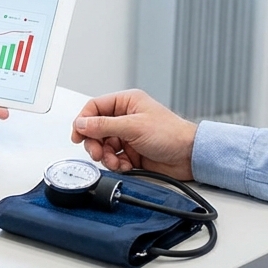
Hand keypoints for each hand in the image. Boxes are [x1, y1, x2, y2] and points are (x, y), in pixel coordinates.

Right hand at [70, 89, 197, 178]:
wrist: (188, 156)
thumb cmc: (171, 134)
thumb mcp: (133, 127)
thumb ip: (104, 126)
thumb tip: (82, 124)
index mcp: (126, 102)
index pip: (95, 107)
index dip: (84, 121)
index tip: (78, 135)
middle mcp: (125, 118)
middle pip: (96, 129)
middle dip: (95, 143)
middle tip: (97, 153)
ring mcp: (128, 136)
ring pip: (104, 146)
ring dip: (106, 156)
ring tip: (115, 161)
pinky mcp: (132, 152)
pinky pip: (114, 158)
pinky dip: (116, 164)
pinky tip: (125, 165)